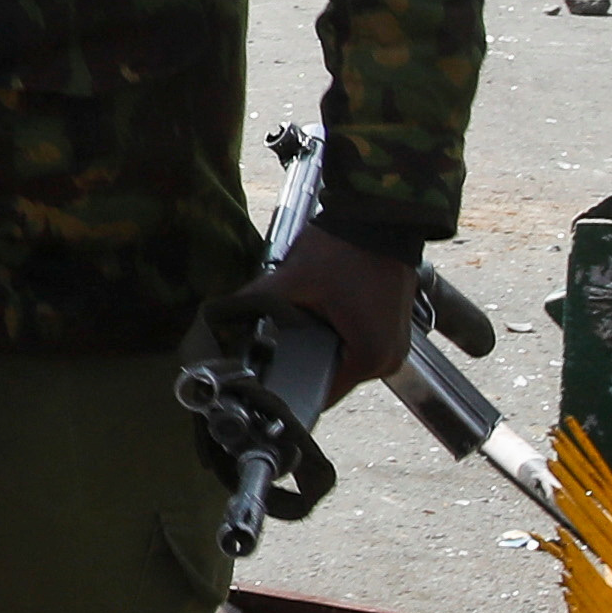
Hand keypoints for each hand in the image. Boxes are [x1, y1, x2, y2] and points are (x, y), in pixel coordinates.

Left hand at [247, 229, 417, 398]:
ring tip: (293, 333)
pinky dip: (335, 339)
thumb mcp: (294, 279)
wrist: (381, 218)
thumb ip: (255, 300)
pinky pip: (355, 346)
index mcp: (369, 357)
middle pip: (330, 379)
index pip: (320, 394)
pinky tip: (315, 323)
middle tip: (269, 350)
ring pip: (342, 362)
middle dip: (300, 365)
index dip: (287, 386)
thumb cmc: (345, 249)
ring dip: (318, 352)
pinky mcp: (392, 329)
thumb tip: (217, 313)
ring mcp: (394, 346)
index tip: (262, 379)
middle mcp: (387, 361)